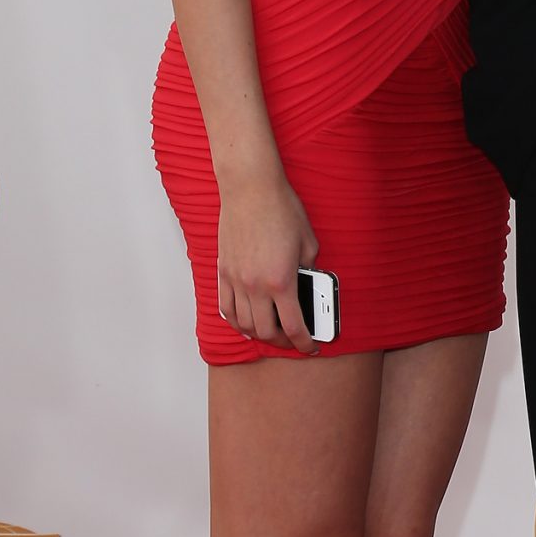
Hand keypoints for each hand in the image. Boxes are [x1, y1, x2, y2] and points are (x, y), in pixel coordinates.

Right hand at [217, 172, 319, 352]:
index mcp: (282, 281)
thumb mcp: (309, 242)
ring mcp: (236, 280)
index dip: (304, 343)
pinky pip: (226, 307)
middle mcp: (256, 286)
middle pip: (266, 332)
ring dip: (259, 334)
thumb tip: (308, 284)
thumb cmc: (281, 209)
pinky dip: (236, 321)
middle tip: (293, 339)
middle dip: (282, 342)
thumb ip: (310, 269)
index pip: (294, 326)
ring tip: (271, 332)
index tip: (311, 347)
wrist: (251, 189)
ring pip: (244, 324)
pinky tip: (245, 322)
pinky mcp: (224, 271)